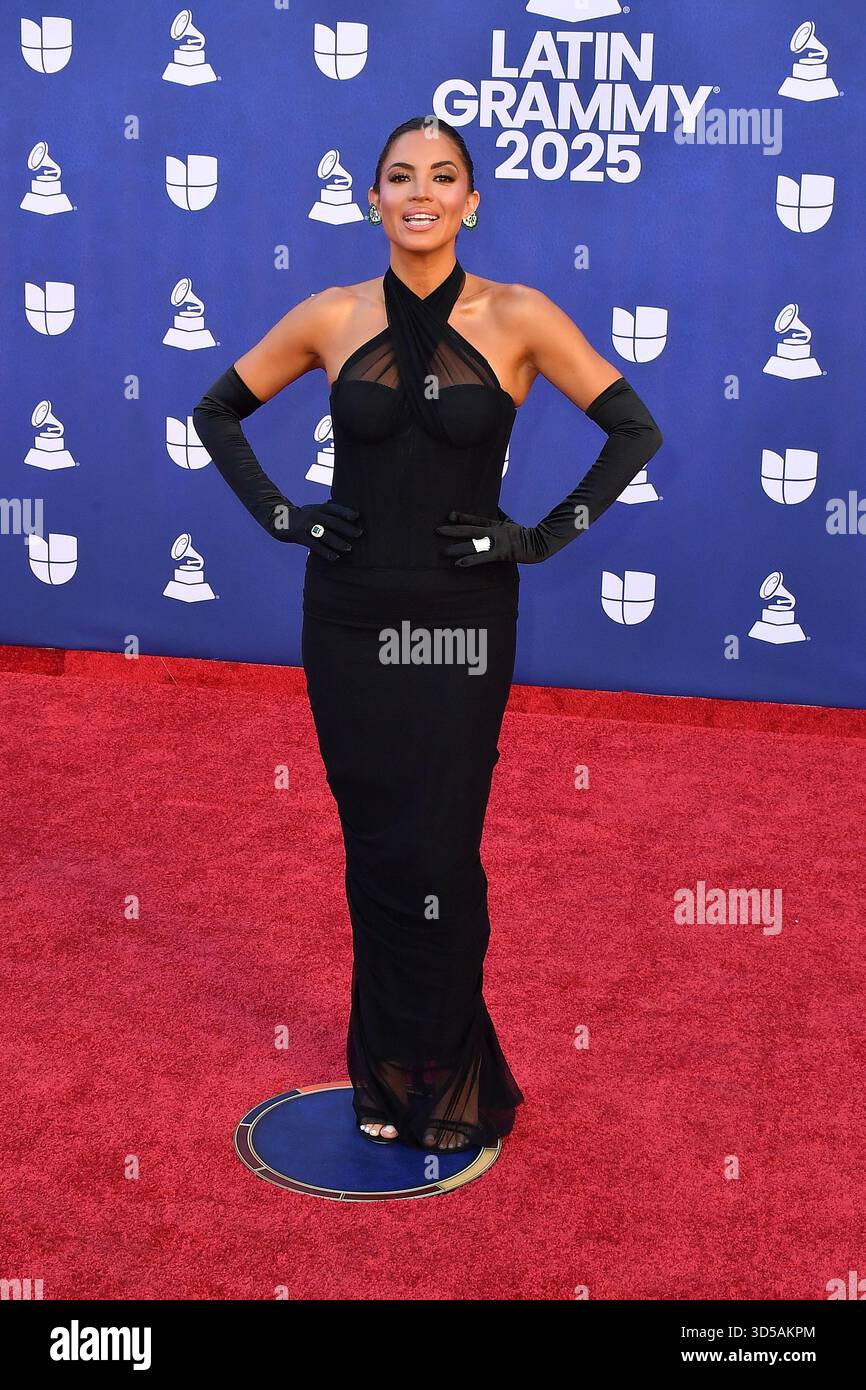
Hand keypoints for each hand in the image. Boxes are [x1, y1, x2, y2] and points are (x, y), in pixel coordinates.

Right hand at [269, 500, 362, 558]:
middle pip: (332, 521)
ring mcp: (306, 525)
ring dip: (337, 541)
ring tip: (349, 548)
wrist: (279, 521)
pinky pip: (314, 545)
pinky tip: (334, 557)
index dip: (345, 511)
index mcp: (319, 508)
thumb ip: (328, 514)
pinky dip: (325, 551)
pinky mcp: (300, 536)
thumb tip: (350, 518)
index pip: (334, 508)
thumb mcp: (314, 511)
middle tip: (359, 534)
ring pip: (324, 534)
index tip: (356, 516)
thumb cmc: (304, 518)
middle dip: (346, 528)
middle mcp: (313, 515)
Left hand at [434, 510, 549, 565]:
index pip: (476, 520)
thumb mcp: (510, 522)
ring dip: (458, 548)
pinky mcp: (500, 554)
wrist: (538, 544)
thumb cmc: (523, 534)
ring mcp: (497, 542)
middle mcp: (494, 532)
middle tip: (437, 531)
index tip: (449, 515)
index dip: (462, 517)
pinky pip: (483, 558)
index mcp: (495, 524)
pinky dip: (470, 560)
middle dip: (453, 530)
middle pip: (470, 530)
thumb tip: (493, 504)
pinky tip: (458, 564)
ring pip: (474, 544)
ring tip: (443, 551)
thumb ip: (499, 515)